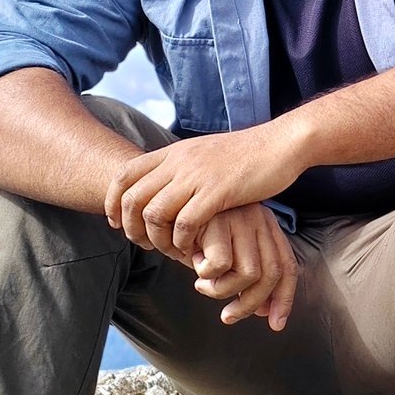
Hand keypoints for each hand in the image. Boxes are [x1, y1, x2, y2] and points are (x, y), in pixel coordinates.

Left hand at [106, 125, 303, 257]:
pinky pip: (185, 224)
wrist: (280, 144)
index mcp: (173, 152)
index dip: (113, 202)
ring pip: (155, 214)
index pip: (124, 175)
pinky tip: (192, 249)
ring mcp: (197, 176)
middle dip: (131, 228)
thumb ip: (180, 167)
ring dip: (157, 240)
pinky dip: (182, 242)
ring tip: (170, 250)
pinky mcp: (217, 192)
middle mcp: (179, 162)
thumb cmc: (246, 155)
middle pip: (132, 199)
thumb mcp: (203, 154)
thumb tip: (161, 185)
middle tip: (144, 245)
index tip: (118, 223)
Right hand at [191, 206, 300, 328]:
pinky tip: (192, 260)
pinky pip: (220, 264)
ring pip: (249, 274)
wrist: (165, 202)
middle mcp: (259, 219)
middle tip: (228, 316)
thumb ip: (244, 276)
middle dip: (250, 304)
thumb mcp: (225, 251)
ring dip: (221, 290)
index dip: (284, 298)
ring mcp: (241, 218)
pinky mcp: (219, 219)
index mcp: (266, 225)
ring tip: (202, 283)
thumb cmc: (195, 233)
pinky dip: (205, 272)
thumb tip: (262, 311)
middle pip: (271, 274)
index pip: (287, 266)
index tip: (276, 324)